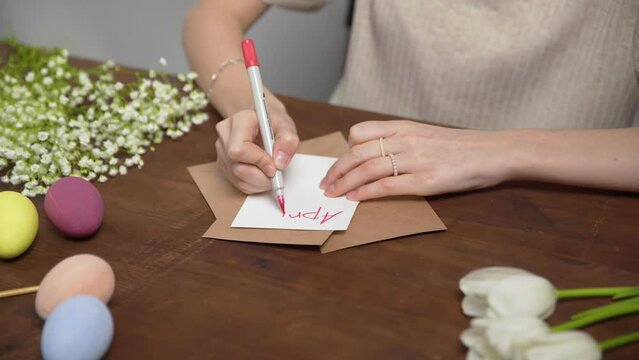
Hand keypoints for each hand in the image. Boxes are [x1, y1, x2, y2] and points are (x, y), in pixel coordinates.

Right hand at [215, 101, 298, 193]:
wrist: (265, 124)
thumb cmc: (274, 124)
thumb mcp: (287, 127)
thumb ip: (287, 142)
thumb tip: (279, 163)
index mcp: (239, 121)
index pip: (239, 149)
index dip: (258, 161)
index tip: (274, 167)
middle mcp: (225, 136)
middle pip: (237, 167)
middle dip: (261, 176)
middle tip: (277, 175)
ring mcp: (222, 152)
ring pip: (238, 178)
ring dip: (259, 182)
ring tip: (272, 174)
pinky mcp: (224, 165)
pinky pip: (238, 183)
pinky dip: (254, 185)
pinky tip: (263, 175)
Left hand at [320, 120, 512, 199]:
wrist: (493, 152)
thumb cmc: (461, 146)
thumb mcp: (427, 134)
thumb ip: (403, 140)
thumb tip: (378, 154)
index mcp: (404, 127)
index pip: (361, 132)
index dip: (345, 148)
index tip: (338, 163)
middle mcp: (405, 140)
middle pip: (357, 152)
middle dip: (336, 169)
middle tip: (325, 183)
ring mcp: (415, 159)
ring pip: (367, 169)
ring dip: (344, 183)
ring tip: (333, 194)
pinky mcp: (424, 180)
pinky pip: (386, 186)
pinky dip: (366, 193)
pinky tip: (355, 199)